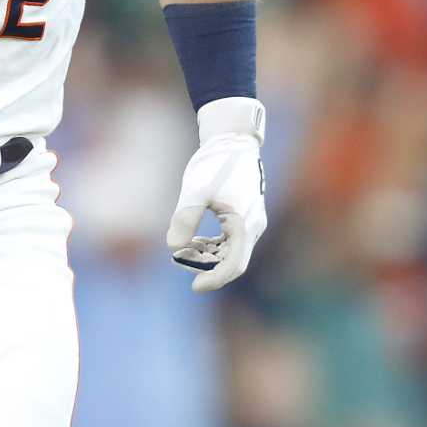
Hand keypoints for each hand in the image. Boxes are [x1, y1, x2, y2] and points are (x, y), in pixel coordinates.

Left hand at [167, 96, 267, 291]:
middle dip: (206, 267)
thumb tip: (173, 248)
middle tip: (179, 261)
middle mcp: (253, 227)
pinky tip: (193, 242)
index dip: (215, 279)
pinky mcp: (245, 216)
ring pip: (231, 252)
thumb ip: (185, 218)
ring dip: (207, 256)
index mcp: (245, 224)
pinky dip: (212, 246)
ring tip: (181, 251)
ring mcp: (250, 222)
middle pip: (232, 262)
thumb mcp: (196, 190)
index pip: (234, 265)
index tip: (194, 287)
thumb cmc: (215, 162)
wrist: (233, 139)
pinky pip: (231, 242)